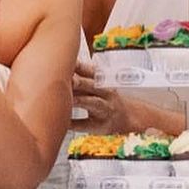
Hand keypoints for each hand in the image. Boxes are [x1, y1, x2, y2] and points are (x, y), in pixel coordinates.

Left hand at [72, 60, 187, 134]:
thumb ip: (80, 77)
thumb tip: (58, 68)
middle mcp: (105, 93)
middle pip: (92, 85)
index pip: (89, 70)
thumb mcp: (97, 84)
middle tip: (67, 80)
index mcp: (102, 81)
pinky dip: (75, 124)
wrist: (129, 116)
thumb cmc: (106, 98)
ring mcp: (105, 109)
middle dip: (79, 82)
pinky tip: (65, 123)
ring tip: (67, 101)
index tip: (65, 64)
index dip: (78, 66)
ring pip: (93, 103)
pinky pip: (86, 124)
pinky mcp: (101, 125)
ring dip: (80, 101)